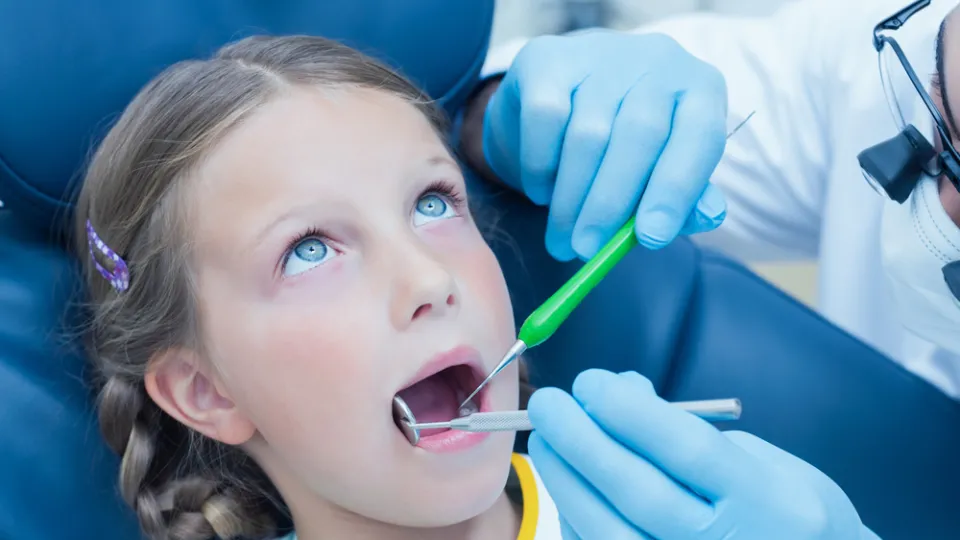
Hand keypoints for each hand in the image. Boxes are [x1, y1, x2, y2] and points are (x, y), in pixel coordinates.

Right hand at [482, 30, 728, 259]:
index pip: (700, 138)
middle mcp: (659, 60)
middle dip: (609, 204)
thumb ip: (687, 197)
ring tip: (562, 238)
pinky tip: (542, 190)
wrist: (566, 96)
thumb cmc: (626, 145)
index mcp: (700, 90)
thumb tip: (709, 214)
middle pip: (639, 136)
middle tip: (587, 250)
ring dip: (570, 199)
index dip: (676, 190)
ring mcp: (602, 53)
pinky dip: (540, 167)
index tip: (649, 238)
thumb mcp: (664, 171)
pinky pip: (545, 119)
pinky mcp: (549, 58)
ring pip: (587, 134)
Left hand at [527, 370, 869, 538]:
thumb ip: (689, 430)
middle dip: (584, 443)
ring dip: (568, 482)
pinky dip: (576, 519)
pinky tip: (566, 487)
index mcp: (770, 504)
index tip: (590, 382)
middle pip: (641, 494)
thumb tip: (619, 393)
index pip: (689, 451)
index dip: (631, 413)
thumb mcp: (758, 459)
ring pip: (612, 534)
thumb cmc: (781, 510)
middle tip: (549, 404)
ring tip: (546, 442)